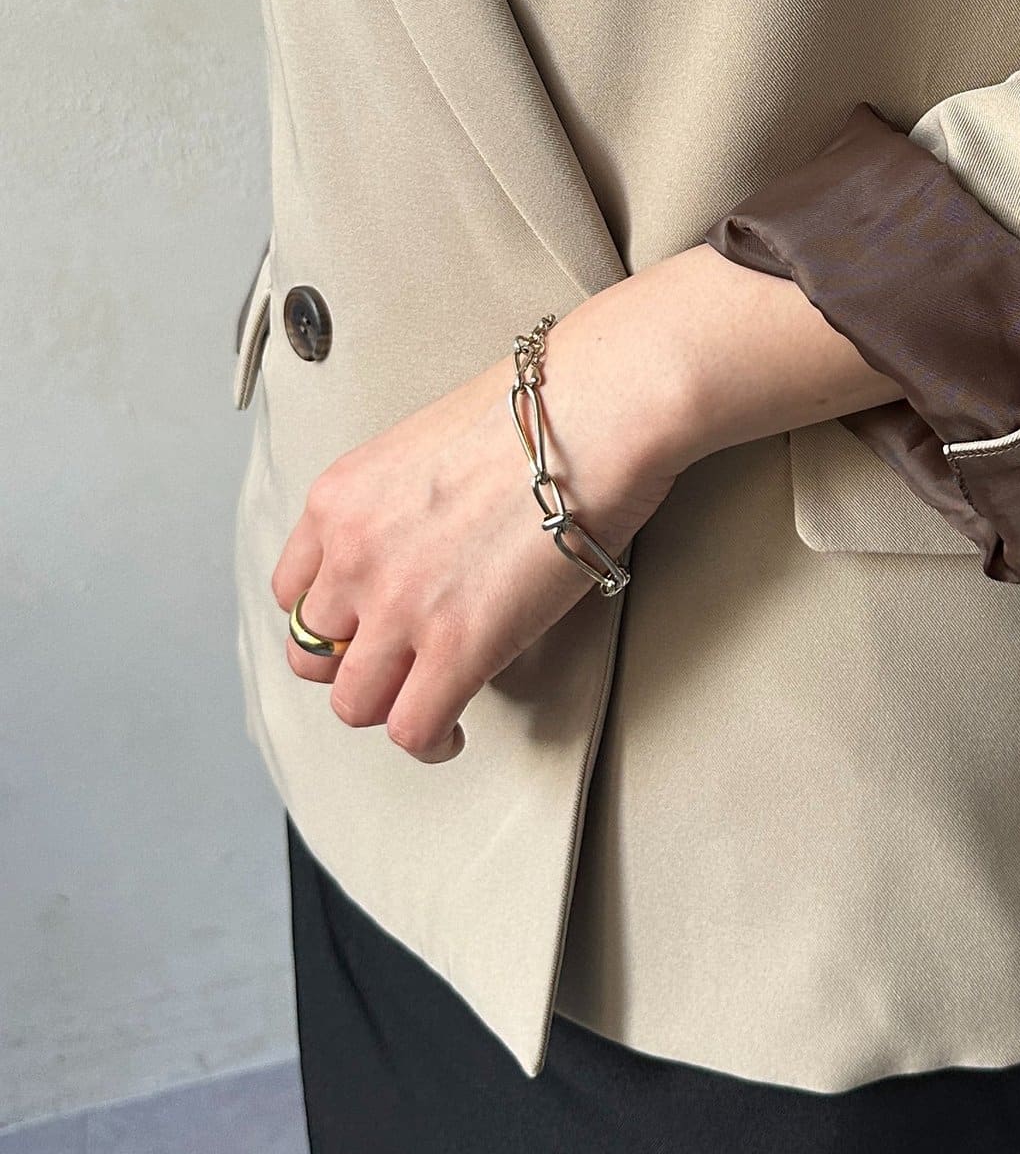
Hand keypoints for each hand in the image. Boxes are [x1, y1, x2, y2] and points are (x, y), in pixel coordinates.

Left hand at [271, 242, 902, 763]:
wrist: (594, 410)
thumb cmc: (541, 411)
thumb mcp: (428, 445)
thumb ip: (403, 504)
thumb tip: (431, 545)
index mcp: (339, 499)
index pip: (291, 591)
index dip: (330, 620)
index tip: (362, 630)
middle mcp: (352, 555)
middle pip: (312, 655)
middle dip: (353, 668)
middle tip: (397, 668)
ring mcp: (399, 605)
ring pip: (354, 704)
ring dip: (390, 710)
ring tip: (427, 706)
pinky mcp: (458, 646)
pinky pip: (414, 729)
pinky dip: (431, 742)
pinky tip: (455, 733)